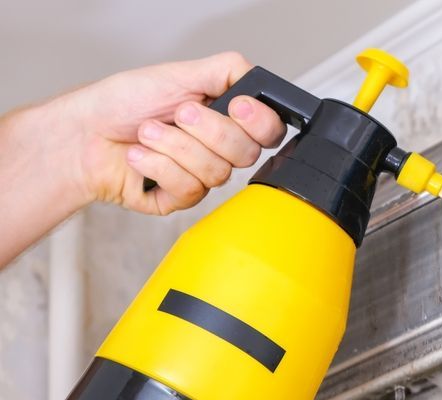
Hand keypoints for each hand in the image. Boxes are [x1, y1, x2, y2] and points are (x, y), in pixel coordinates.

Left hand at [56, 51, 286, 214]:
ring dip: (173, 146)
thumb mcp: (180, 75)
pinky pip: (189, 189)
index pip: (269, 130)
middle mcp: (220, 149)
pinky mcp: (180, 199)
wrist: (84, 134)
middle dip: (206, 130)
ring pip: (216, 172)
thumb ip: (227, 71)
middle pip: (247, 153)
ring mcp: (202, 176)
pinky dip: (158, 166)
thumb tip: (257, 78)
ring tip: (147, 132)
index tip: (235, 106)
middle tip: (177, 114)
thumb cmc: (124, 103)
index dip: (259, 121)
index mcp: (227, 119)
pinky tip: (140, 155)